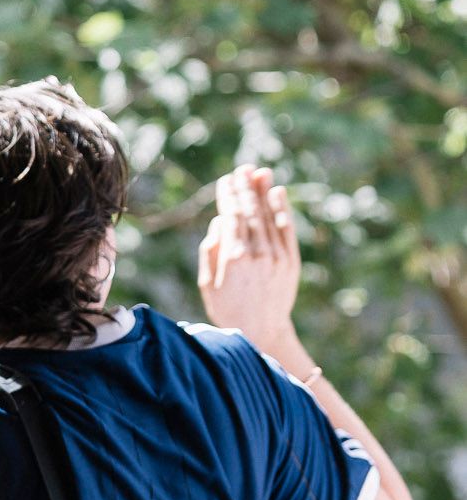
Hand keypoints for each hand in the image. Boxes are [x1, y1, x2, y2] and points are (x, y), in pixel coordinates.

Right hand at [197, 165, 304, 363]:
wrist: (262, 331)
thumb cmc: (227, 309)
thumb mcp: (208, 283)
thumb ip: (211, 251)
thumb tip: (219, 222)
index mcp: (233, 259)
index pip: (231, 218)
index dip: (228, 197)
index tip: (225, 180)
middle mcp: (257, 254)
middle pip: (251, 213)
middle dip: (245, 188)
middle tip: (242, 168)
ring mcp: (277, 257)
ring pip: (268, 217)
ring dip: (264, 193)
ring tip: (260, 172)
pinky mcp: (291, 261)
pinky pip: (286, 230)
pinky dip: (282, 210)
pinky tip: (278, 193)